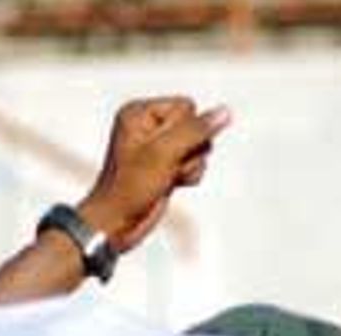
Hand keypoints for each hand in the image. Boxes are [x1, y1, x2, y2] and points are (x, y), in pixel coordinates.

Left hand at [77, 97, 233, 254]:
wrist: (117, 223)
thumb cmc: (129, 187)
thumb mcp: (164, 153)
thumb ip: (195, 130)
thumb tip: (223, 112)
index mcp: (139, 112)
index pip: (186, 106)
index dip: (183, 131)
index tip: (160, 152)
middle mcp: (148, 125)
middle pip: (196, 125)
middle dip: (189, 150)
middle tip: (165, 166)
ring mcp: (158, 146)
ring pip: (199, 145)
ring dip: (189, 165)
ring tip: (166, 176)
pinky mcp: (167, 163)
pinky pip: (196, 161)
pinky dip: (188, 175)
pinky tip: (170, 184)